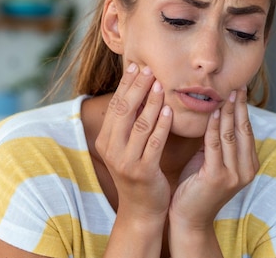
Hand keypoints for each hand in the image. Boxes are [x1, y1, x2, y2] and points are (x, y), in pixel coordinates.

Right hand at [94, 63, 172, 222]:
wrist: (141, 209)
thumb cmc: (138, 172)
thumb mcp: (127, 147)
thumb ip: (129, 123)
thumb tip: (137, 90)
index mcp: (106, 140)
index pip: (116, 105)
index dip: (126, 84)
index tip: (137, 66)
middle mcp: (112, 149)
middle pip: (124, 111)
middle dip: (137, 88)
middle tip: (149, 69)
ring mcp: (126, 161)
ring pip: (139, 125)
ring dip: (151, 102)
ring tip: (160, 84)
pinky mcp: (143, 171)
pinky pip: (154, 143)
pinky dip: (161, 125)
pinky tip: (169, 111)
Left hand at [169, 86, 259, 228]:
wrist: (189, 218)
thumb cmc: (197, 186)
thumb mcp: (212, 159)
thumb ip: (218, 141)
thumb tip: (215, 111)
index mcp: (249, 164)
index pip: (247, 129)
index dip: (244, 108)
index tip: (239, 88)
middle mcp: (246, 169)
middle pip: (242, 129)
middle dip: (239, 105)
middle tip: (236, 83)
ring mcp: (234, 174)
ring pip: (230, 134)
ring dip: (227, 111)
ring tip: (225, 92)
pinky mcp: (217, 177)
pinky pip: (215, 145)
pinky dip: (214, 127)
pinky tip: (213, 112)